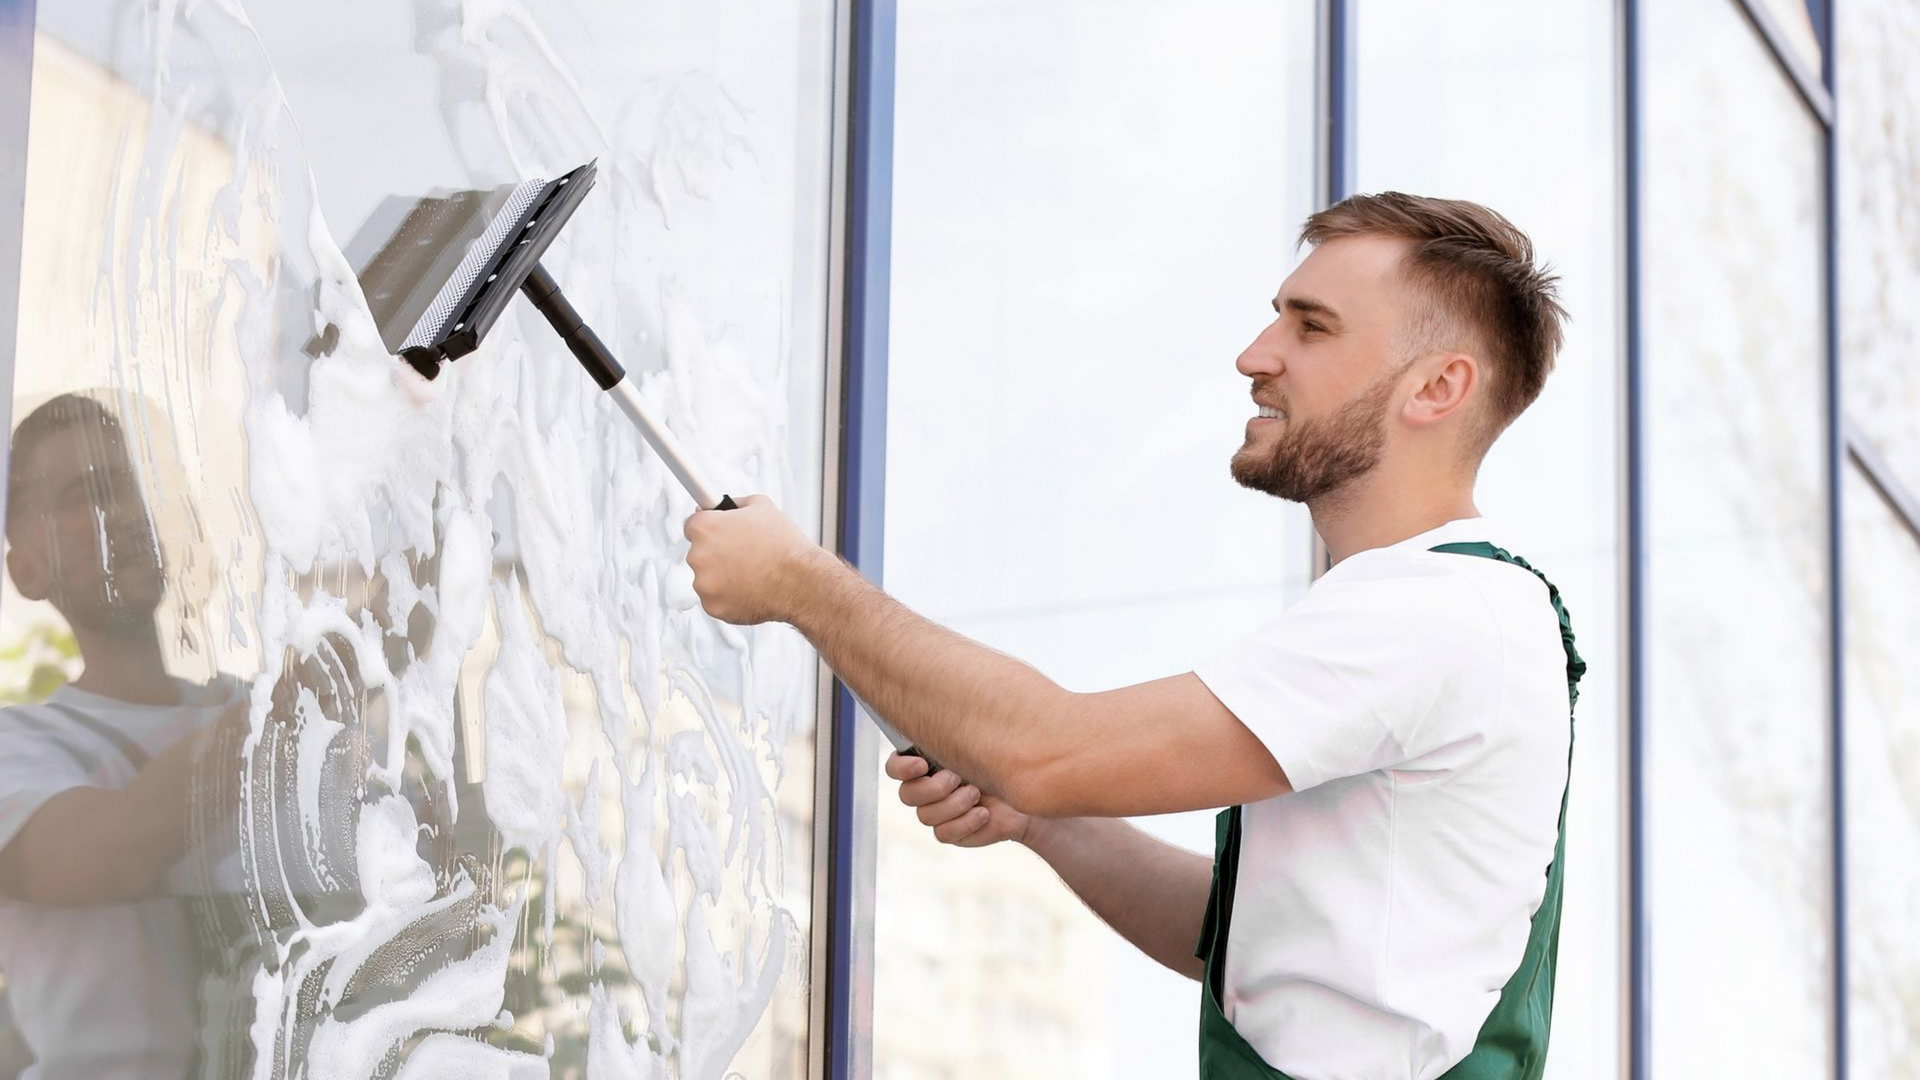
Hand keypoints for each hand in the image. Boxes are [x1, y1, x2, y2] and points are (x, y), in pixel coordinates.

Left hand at [684, 494, 827, 624]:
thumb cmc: (785, 546)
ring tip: (751, 572)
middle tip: (743, 554)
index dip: (710, 529)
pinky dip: (728, 596)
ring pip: (706, 578)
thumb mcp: (761, 506)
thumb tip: (721, 506)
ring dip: (722, 576)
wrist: (801, 581)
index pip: (692, 525)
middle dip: (717, 554)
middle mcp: (698, 555)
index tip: (719, 533)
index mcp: (705, 527)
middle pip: (699, 553)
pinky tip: (749, 588)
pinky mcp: (712, 607)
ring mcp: (704, 584)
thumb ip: (733, 504)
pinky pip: (715, 599)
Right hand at [887, 751, 1032, 846]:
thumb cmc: (998, 765)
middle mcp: (925, 790)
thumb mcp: (978, 745)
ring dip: (955, 804)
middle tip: (959, 778)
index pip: (895, 768)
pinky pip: (943, 833)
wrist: (1021, 797)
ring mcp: (936, 813)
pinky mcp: (949, 833)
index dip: (902, 768)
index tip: (922, 764)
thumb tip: (942, 719)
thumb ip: (955, 738)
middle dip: (935, 788)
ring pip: (926, 816)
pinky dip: (966, 822)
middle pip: (907, 795)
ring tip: (977, 794)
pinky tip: (983, 812)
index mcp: (925, 766)